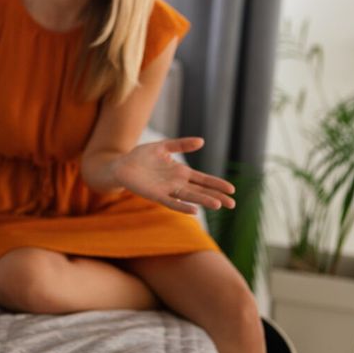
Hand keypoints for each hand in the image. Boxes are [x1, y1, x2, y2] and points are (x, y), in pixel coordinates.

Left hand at [109, 137, 235, 213]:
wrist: (121, 165)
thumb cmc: (141, 157)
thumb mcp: (163, 147)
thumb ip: (181, 144)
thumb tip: (202, 141)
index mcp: (180, 172)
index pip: (203, 179)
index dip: (217, 184)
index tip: (232, 189)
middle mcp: (176, 183)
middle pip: (200, 190)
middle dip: (216, 196)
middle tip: (232, 204)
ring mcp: (167, 190)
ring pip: (189, 197)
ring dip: (202, 201)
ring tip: (217, 205)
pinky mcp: (155, 195)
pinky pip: (171, 202)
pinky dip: (182, 207)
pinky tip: (193, 211)